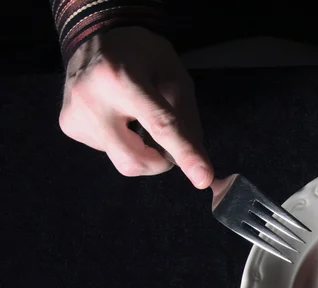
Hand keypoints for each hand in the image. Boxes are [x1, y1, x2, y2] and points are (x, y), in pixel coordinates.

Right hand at [59, 27, 212, 188]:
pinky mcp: (70, 127)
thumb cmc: (141, 55)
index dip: (184, 153)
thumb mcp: (174, 76)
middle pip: (135, 160)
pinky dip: (124, 142)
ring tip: (136, 116)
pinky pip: (109, 152)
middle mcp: (91, 99)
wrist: (96, 35)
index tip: (203, 178)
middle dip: (161, 162)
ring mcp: (76, 115)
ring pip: (123, 161)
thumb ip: (186, 119)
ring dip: (143, 149)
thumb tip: (198, 163)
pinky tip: (118, 117)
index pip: (159, 126)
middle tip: (169, 145)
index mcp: (121, 78)